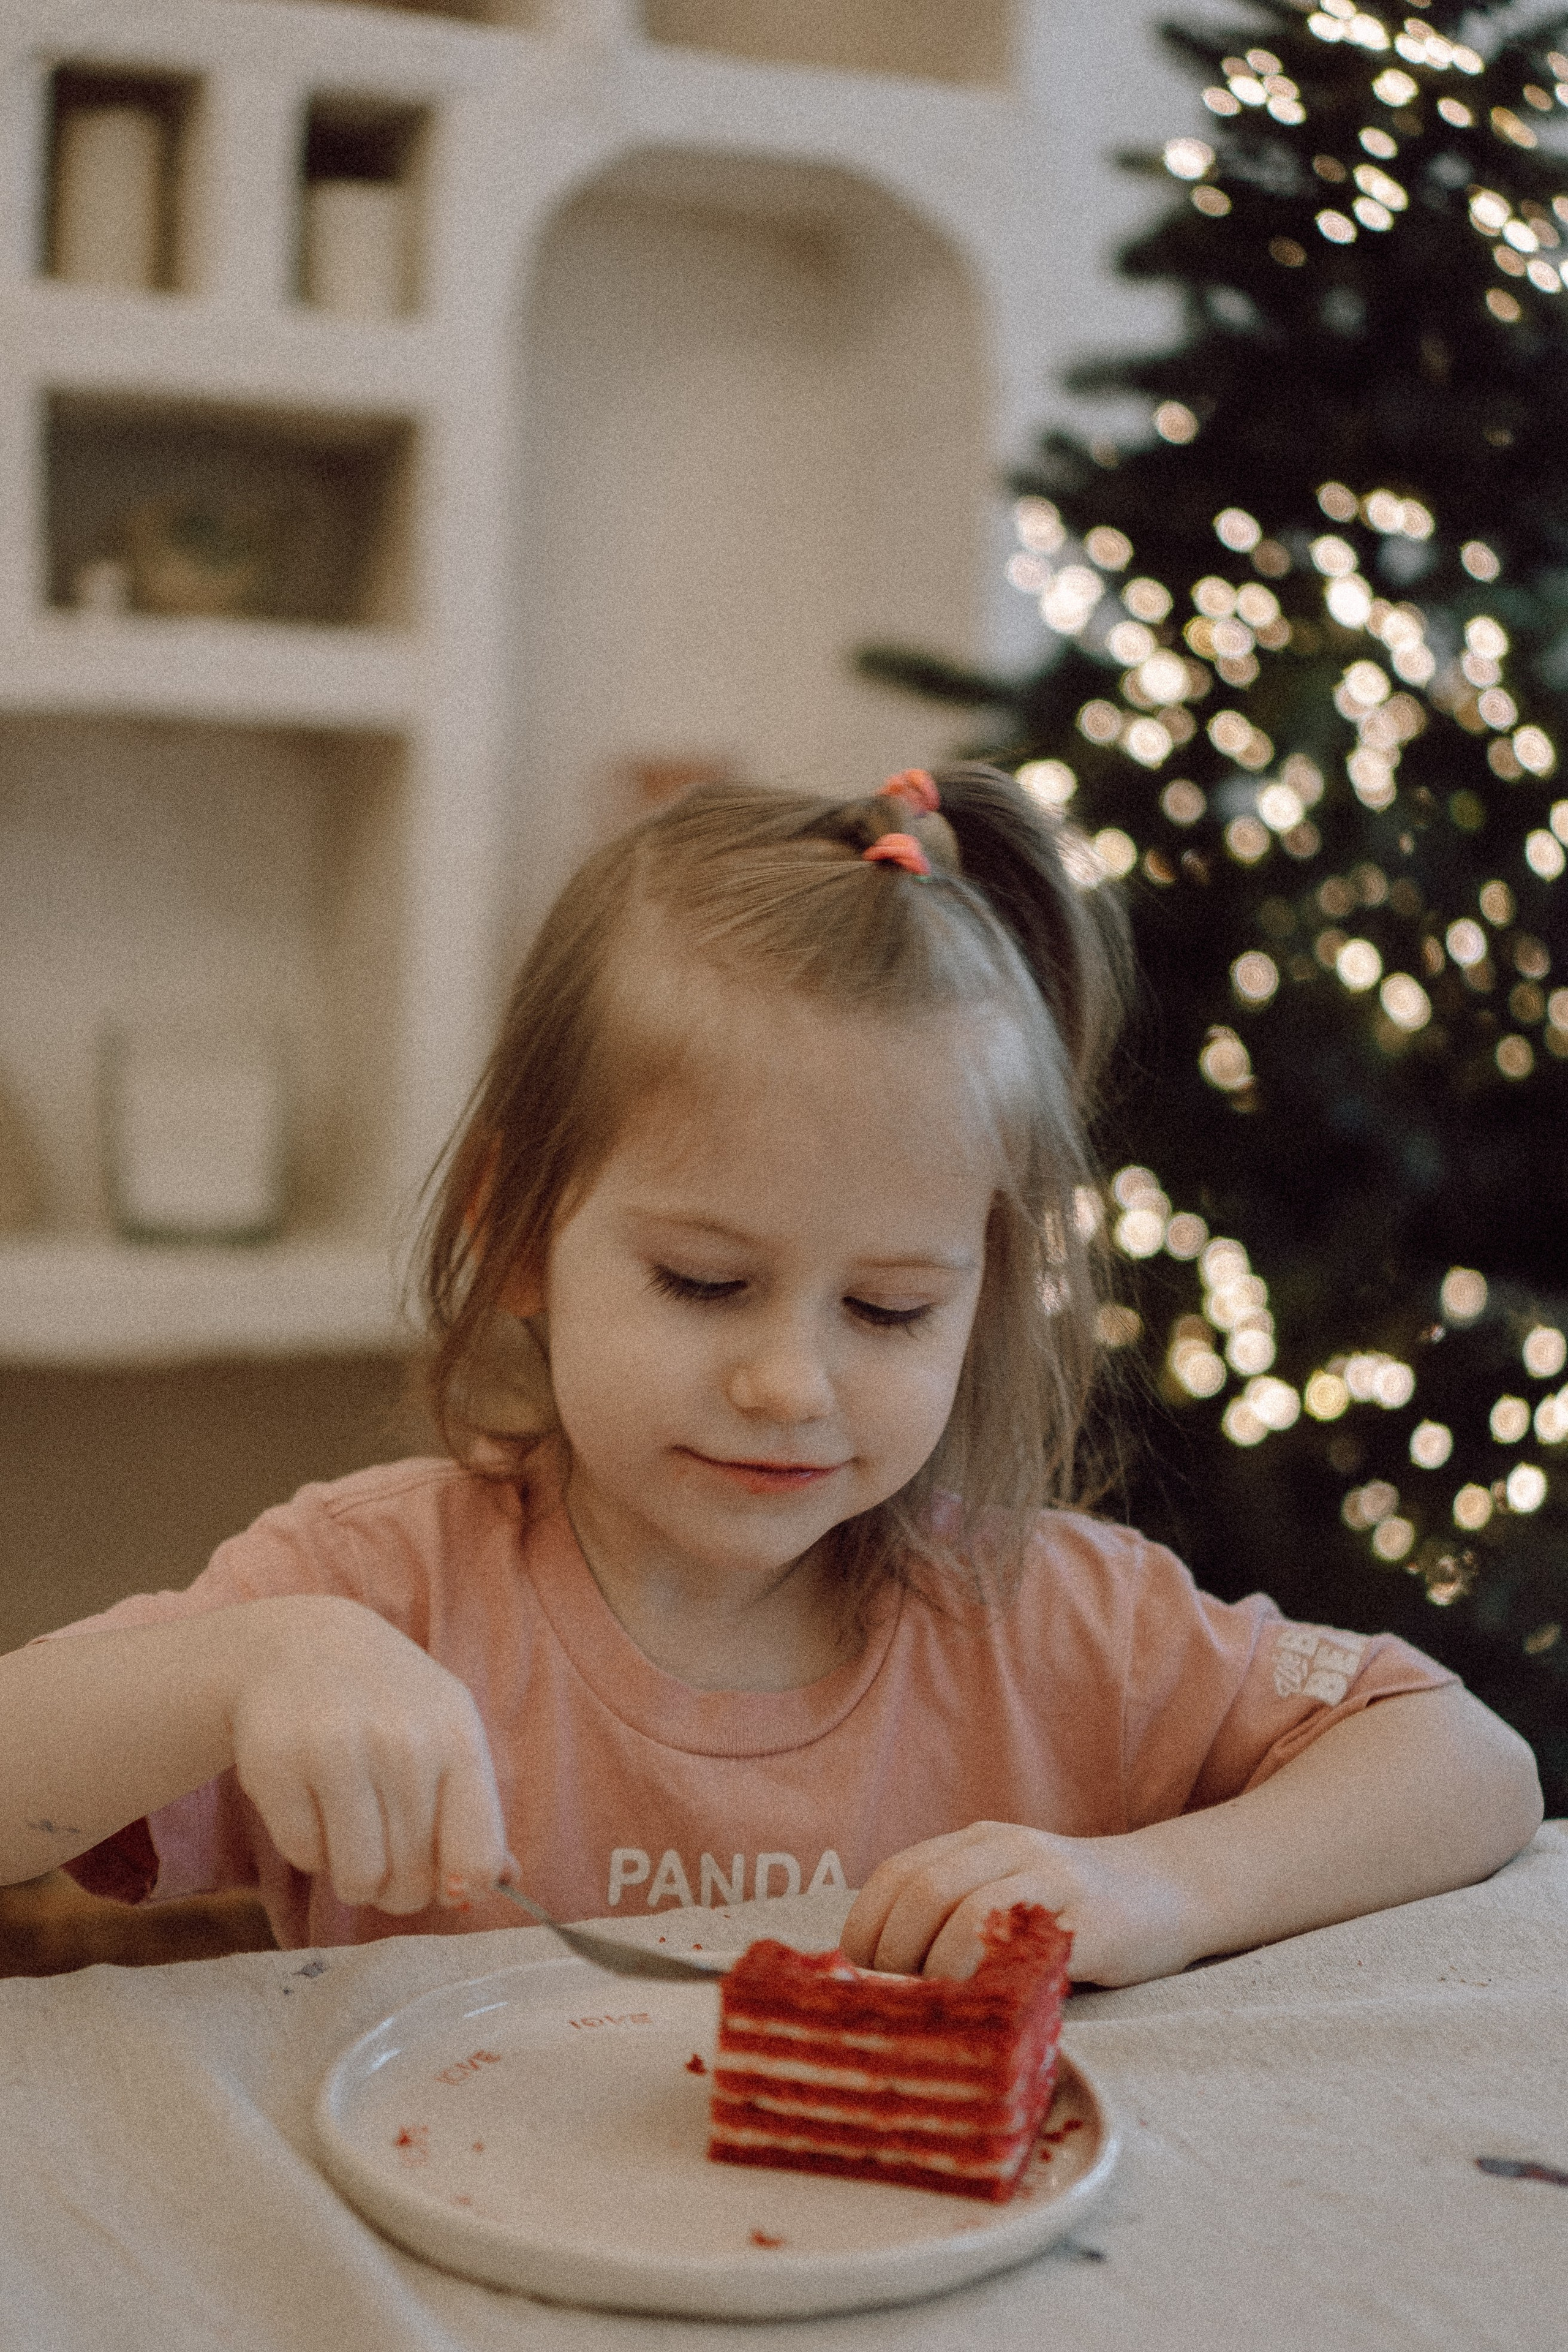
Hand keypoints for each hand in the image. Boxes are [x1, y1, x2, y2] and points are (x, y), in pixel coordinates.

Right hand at [226, 1596, 512, 1915]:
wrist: (298, 1643)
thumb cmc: (386, 1703)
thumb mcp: (446, 1733)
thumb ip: (474, 1811)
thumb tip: (505, 1882)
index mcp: (458, 1737)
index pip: (477, 1858)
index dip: (459, 1889)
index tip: (443, 1882)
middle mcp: (404, 1743)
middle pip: (413, 1882)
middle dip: (397, 1888)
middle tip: (384, 1854)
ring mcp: (338, 1750)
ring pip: (358, 1880)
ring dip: (352, 1875)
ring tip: (349, 1832)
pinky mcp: (276, 1764)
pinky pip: (303, 1856)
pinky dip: (307, 1847)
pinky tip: (311, 1802)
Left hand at [840, 1820, 1199, 1985]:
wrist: (1169, 1890)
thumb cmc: (1070, 1909)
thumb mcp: (1006, 1890)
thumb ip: (954, 1914)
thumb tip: (878, 1982)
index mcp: (978, 1842)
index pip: (897, 1874)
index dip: (866, 1929)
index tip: (860, 1980)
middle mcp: (1010, 1848)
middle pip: (924, 1891)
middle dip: (895, 1955)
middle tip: (897, 2005)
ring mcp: (1054, 1879)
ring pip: (969, 1914)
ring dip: (939, 1972)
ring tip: (939, 2013)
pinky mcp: (1095, 1921)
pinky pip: (1031, 1948)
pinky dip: (995, 1981)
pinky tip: (990, 2010)